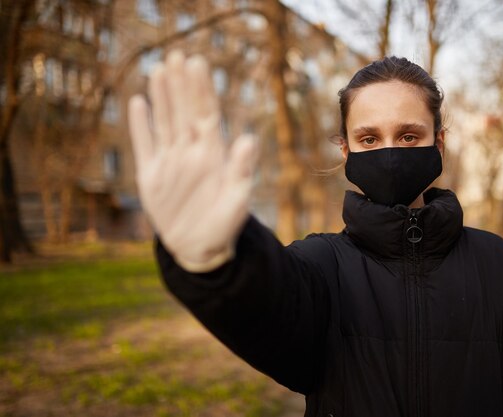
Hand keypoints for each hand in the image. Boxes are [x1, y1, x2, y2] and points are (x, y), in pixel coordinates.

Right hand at [128, 50, 257, 270]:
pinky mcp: (151, 176)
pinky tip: (138, 102)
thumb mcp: (237, 198)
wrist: (199, 249)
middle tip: (177, 54)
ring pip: (164, 121)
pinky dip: (140, 125)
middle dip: (181, 84)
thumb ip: (241, 169)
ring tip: (159, 69)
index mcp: (212, 154)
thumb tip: (249, 138)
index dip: (201, 89)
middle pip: (184, 111)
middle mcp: (190, 152)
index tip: (197, 63)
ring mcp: (170, 162)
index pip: (206, 114)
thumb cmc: (224, 224)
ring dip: (162, 96)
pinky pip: (144, 144)